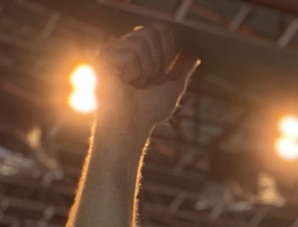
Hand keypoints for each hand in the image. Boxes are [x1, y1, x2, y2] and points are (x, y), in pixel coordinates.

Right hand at [95, 25, 198, 142]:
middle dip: (158, 59)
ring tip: (138, 82)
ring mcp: (112, 50)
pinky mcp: (104, 57)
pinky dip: (136, 69)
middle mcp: (124, 47)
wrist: (133, 125)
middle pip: (150, 31)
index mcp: (139, 51)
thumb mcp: (172, 87)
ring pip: (141, 39)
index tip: (162, 72)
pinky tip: (127, 82)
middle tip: (148, 80)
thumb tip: (193, 55)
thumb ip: (182, 69)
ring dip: (148, 66)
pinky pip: (131, 51)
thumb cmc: (149, 110)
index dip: (168, 50)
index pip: (160, 30)